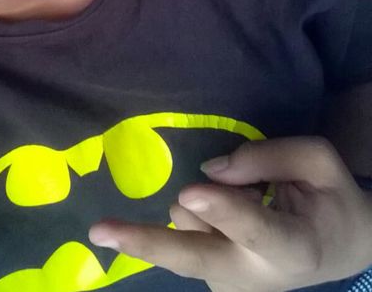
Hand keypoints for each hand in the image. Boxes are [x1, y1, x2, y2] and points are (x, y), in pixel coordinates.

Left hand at [88, 136, 371, 291]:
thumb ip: (270, 157)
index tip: (189, 192)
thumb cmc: (329, 199)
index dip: (222, 211)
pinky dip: (196, 214)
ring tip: (244, 195)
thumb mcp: (319, 162)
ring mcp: (228, 284)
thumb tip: (211, 168)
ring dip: (195, 205)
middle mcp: (254, 276)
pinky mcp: (211, 281)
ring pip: (185, 232)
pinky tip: (222, 209)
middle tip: (99, 231)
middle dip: (146, 244)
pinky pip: (185, 232)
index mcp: (293, 247)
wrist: (338, 249)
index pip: (255, 229)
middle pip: (194, 258)